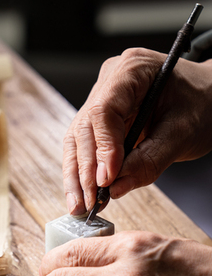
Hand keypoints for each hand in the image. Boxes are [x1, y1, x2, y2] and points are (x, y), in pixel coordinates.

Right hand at [63, 48, 211, 214]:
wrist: (209, 96)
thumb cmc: (202, 103)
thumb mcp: (184, 133)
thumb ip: (150, 161)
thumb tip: (115, 187)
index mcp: (132, 69)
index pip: (104, 111)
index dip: (102, 149)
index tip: (106, 180)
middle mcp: (110, 80)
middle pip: (84, 127)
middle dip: (85, 169)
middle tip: (90, 201)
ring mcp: (102, 97)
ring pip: (77, 139)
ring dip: (77, 175)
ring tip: (80, 206)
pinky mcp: (101, 118)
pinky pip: (85, 146)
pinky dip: (84, 172)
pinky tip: (83, 196)